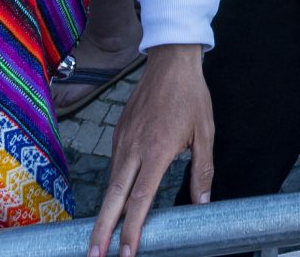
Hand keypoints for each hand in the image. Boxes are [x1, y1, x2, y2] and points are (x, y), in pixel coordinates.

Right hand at [88, 44, 212, 256]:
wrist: (170, 61)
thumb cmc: (191, 96)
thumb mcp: (205, 133)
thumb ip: (202, 171)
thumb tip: (202, 203)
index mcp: (156, 151)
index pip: (140, 199)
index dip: (132, 229)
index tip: (126, 252)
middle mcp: (133, 149)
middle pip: (114, 198)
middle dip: (103, 231)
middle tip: (93, 256)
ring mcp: (122, 141)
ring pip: (111, 184)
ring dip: (105, 213)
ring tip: (100, 239)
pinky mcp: (118, 134)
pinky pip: (114, 167)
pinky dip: (113, 189)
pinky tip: (115, 203)